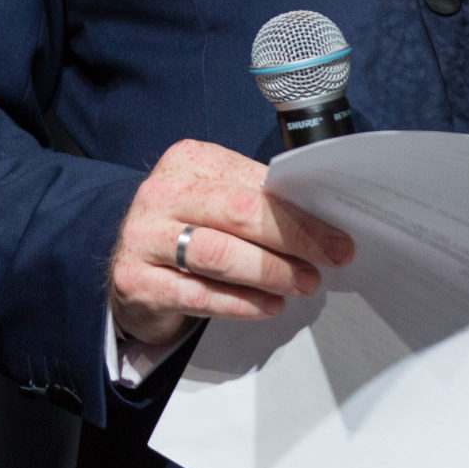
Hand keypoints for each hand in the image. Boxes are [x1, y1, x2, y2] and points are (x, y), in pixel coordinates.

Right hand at [108, 140, 353, 353]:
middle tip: (331, 259)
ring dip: (270, 271)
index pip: (252, 185)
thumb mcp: (215, 203)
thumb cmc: (188, 232)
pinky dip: (241, 303)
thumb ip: (256, 203)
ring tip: (303, 284)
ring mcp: (143, 236)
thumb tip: (320, 222)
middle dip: (293, 238)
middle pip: (238, 213)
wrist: (131, 271)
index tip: (337, 236)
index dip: (300, 212)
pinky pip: (199, 294)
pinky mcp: (136, 280)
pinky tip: (268, 306)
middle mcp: (160, 193)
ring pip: (218, 254)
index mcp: (187, 161)